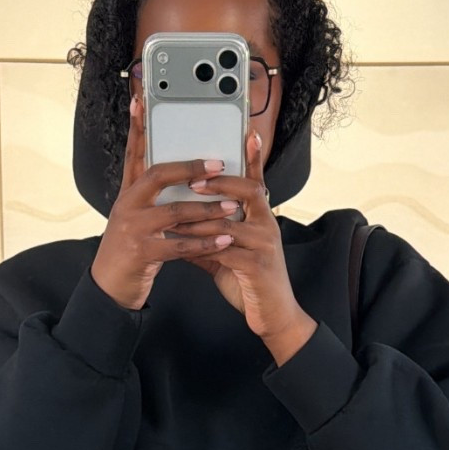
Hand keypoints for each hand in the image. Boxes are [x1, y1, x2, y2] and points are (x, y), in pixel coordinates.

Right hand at [90, 96, 243, 309]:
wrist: (111, 286)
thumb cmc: (131, 250)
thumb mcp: (137, 217)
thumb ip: (154, 197)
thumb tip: (183, 177)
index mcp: (128, 193)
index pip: (134, 153)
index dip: (138, 127)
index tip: (141, 101)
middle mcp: (128, 205)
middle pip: (159, 175)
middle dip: (191, 168)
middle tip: (219, 165)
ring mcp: (134, 228)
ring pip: (174, 211)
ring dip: (207, 209)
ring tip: (232, 206)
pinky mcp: (143, 252)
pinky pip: (180, 245)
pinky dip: (205, 243)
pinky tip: (225, 240)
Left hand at [185, 127, 315, 352]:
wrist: (272, 316)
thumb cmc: (249, 283)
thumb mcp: (225, 254)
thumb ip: (207, 237)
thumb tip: (178, 225)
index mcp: (261, 219)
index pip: (256, 181)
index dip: (253, 158)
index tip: (247, 133)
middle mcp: (267, 226)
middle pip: (249, 190)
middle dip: (220, 182)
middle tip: (193, 179)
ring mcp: (265, 245)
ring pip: (230, 221)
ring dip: (201, 217)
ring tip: (176, 213)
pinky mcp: (257, 266)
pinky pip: (226, 248)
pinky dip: (203, 245)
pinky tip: (184, 244)